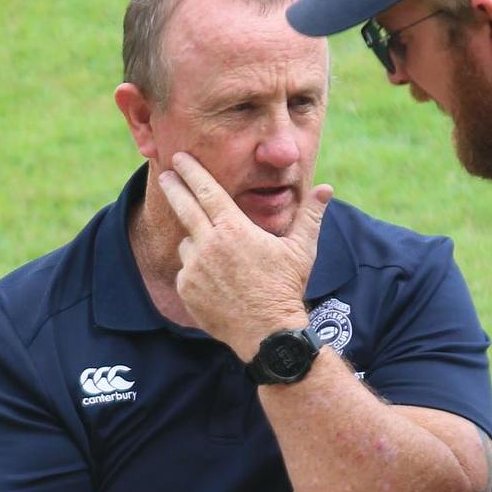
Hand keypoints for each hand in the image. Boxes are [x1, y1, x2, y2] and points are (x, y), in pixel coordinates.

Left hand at [158, 153, 332, 360]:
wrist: (268, 333)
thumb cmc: (286, 288)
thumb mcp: (301, 250)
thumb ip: (310, 215)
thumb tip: (326, 189)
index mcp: (234, 229)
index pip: (206, 190)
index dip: (192, 171)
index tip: (180, 158)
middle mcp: (209, 244)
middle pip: (184, 207)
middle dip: (174, 187)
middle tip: (166, 175)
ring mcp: (195, 268)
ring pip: (187, 244)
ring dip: (197, 244)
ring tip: (219, 259)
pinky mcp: (187, 290)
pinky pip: (186, 272)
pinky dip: (196, 272)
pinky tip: (216, 282)